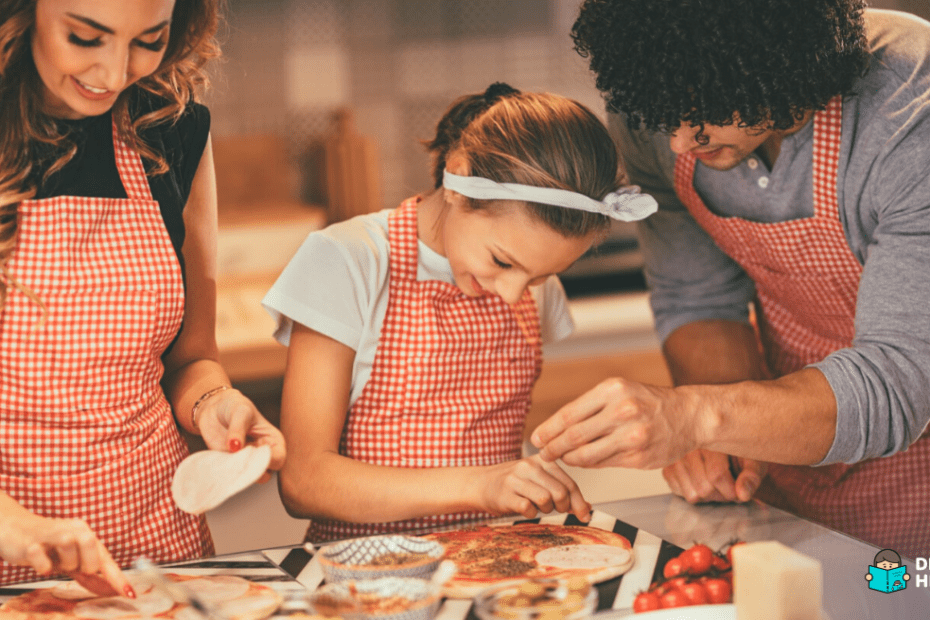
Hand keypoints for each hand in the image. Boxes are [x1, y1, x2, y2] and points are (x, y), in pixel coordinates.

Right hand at [0, 511, 131, 596]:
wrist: (17, 531)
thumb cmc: (49, 547)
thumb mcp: (72, 561)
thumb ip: (90, 575)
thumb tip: (111, 590)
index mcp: (86, 533)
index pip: (105, 559)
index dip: (118, 578)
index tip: (130, 594)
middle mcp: (72, 529)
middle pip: (91, 543)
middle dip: (86, 564)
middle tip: (73, 567)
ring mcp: (51, 533)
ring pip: (68, 545)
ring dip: (65, 563)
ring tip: (56, 562)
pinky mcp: (31, 543)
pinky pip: (42, 558)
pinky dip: (44, 566)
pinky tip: (43, 564)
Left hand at [195, 388, 285, 481]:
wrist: (213, 408)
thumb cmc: (234, 406)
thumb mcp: (241, 411)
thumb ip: (238, 428)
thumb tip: (235, 447)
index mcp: (272, 441)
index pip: (279, 458)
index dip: (270, 460)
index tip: (255, 452)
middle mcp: (260, 454)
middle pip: (264, 473)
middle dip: (251, 468)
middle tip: (238, 455)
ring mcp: (244, 460)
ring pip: (246, 476)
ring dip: (237, 470)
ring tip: (228, 454)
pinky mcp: (228, 464)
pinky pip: (229, 474)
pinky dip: (224, 470)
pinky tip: (219, 457)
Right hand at [478, 455, 590, 520]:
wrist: (481, 483)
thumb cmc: (514, 483)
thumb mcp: (539, 480)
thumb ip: (561, 489)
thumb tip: (587, 508)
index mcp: (542, 460)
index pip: (569, 483)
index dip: (579, 502)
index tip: (584, 515)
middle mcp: (529, 466)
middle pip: (560, 492)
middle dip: (562, 507)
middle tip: (554, 508)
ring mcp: (516, 479)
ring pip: (545, 499)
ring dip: (546, 509)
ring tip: (537, 506)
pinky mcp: (505, 494)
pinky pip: (528, 509)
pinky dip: (530, 514)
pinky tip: (524, 509)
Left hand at [530, 378, 697, 469]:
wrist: (689, 416)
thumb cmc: (649, 402)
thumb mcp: (620, 391)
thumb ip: (590, 408)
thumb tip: (556, 429)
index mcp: (613, 390)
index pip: (569, 414)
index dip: (548, 429)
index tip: (536, 438)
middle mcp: (622, 412)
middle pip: (573, 436)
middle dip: (553, 447)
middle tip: (542, 453)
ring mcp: (632, 437)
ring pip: (586, 455)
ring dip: (568, 459)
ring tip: (560, 458)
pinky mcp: (639, 458)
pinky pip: (603, 464)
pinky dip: (588, 464)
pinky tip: (582, 461)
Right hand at [663, 450, 766, 502]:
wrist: (722, 441)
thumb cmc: (739, 451)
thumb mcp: (754, 459)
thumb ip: (752, 476)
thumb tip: (743, 494)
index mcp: (710, 439)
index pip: (717, 475)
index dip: (732, 491)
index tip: (740, 491)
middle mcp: (688, 446)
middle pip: (704, 488)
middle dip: (721, 495)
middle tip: (729, 487)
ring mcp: (675, 458)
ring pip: (692, 494)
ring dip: (708, 496)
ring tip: (716, 484)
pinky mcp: (667, 469)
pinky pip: (680, 493)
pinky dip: (694, 492)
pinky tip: (702, 481)